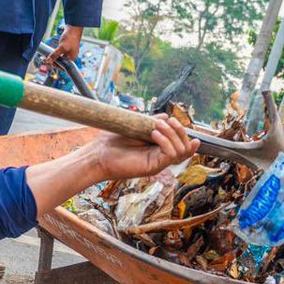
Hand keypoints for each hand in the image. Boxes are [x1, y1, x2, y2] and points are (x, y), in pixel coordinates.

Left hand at [25, 115, 198, 211]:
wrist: (98, 154)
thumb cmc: (113, 142)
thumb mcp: (137, 127)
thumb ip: (153, 123)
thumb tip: (168, 116)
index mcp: (158, 147)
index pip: (181, 142)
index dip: (183, 132)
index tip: (176, 119)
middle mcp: (160, 156)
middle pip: (185, 146)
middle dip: (179, 130)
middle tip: (164, 121)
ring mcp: (157, 162)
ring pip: (180, 150)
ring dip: (172, 134)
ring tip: (156, 126)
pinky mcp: (153, 167)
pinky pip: (170, 155)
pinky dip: (166, 142)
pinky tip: (154, 134)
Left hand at [44, 25, 82, 66]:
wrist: (73, 28)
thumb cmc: (70, 37)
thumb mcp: (62, 47)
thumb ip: (55, 55)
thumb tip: (48, 61)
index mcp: (72, 59)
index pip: (63, 66)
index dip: (55, 65)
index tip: (47, 63)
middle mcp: (70, 57)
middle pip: (60, 63)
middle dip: (52, 62)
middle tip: (43, 60)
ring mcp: (68, 52)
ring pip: (59, 58)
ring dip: (52, 58)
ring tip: (44, 58)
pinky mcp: (65, 48)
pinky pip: (59, 54)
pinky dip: (53, 54)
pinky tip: (48, 54)